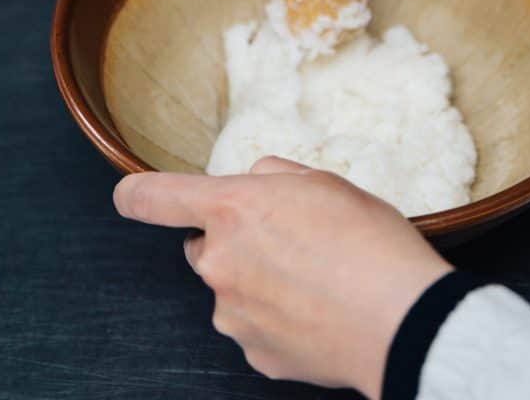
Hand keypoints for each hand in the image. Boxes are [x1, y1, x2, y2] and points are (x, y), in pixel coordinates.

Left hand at [113, 156, 450, 398]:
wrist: (401, 316)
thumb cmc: (367, 239)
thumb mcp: (323, 181)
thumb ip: (273, 176)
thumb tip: (254, 186)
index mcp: (232, 209)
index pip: (155, 197)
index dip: (136, 194)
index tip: (128, 197)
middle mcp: (220, 262)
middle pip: (205, 247)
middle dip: (235, 242)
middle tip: (291, 242)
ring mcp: (234, 314)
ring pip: (233, 289)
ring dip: (259, 282)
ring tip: (316, 281)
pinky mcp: (255, 353)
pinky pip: (256, 327)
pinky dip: (277, 319)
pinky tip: (317, 312)